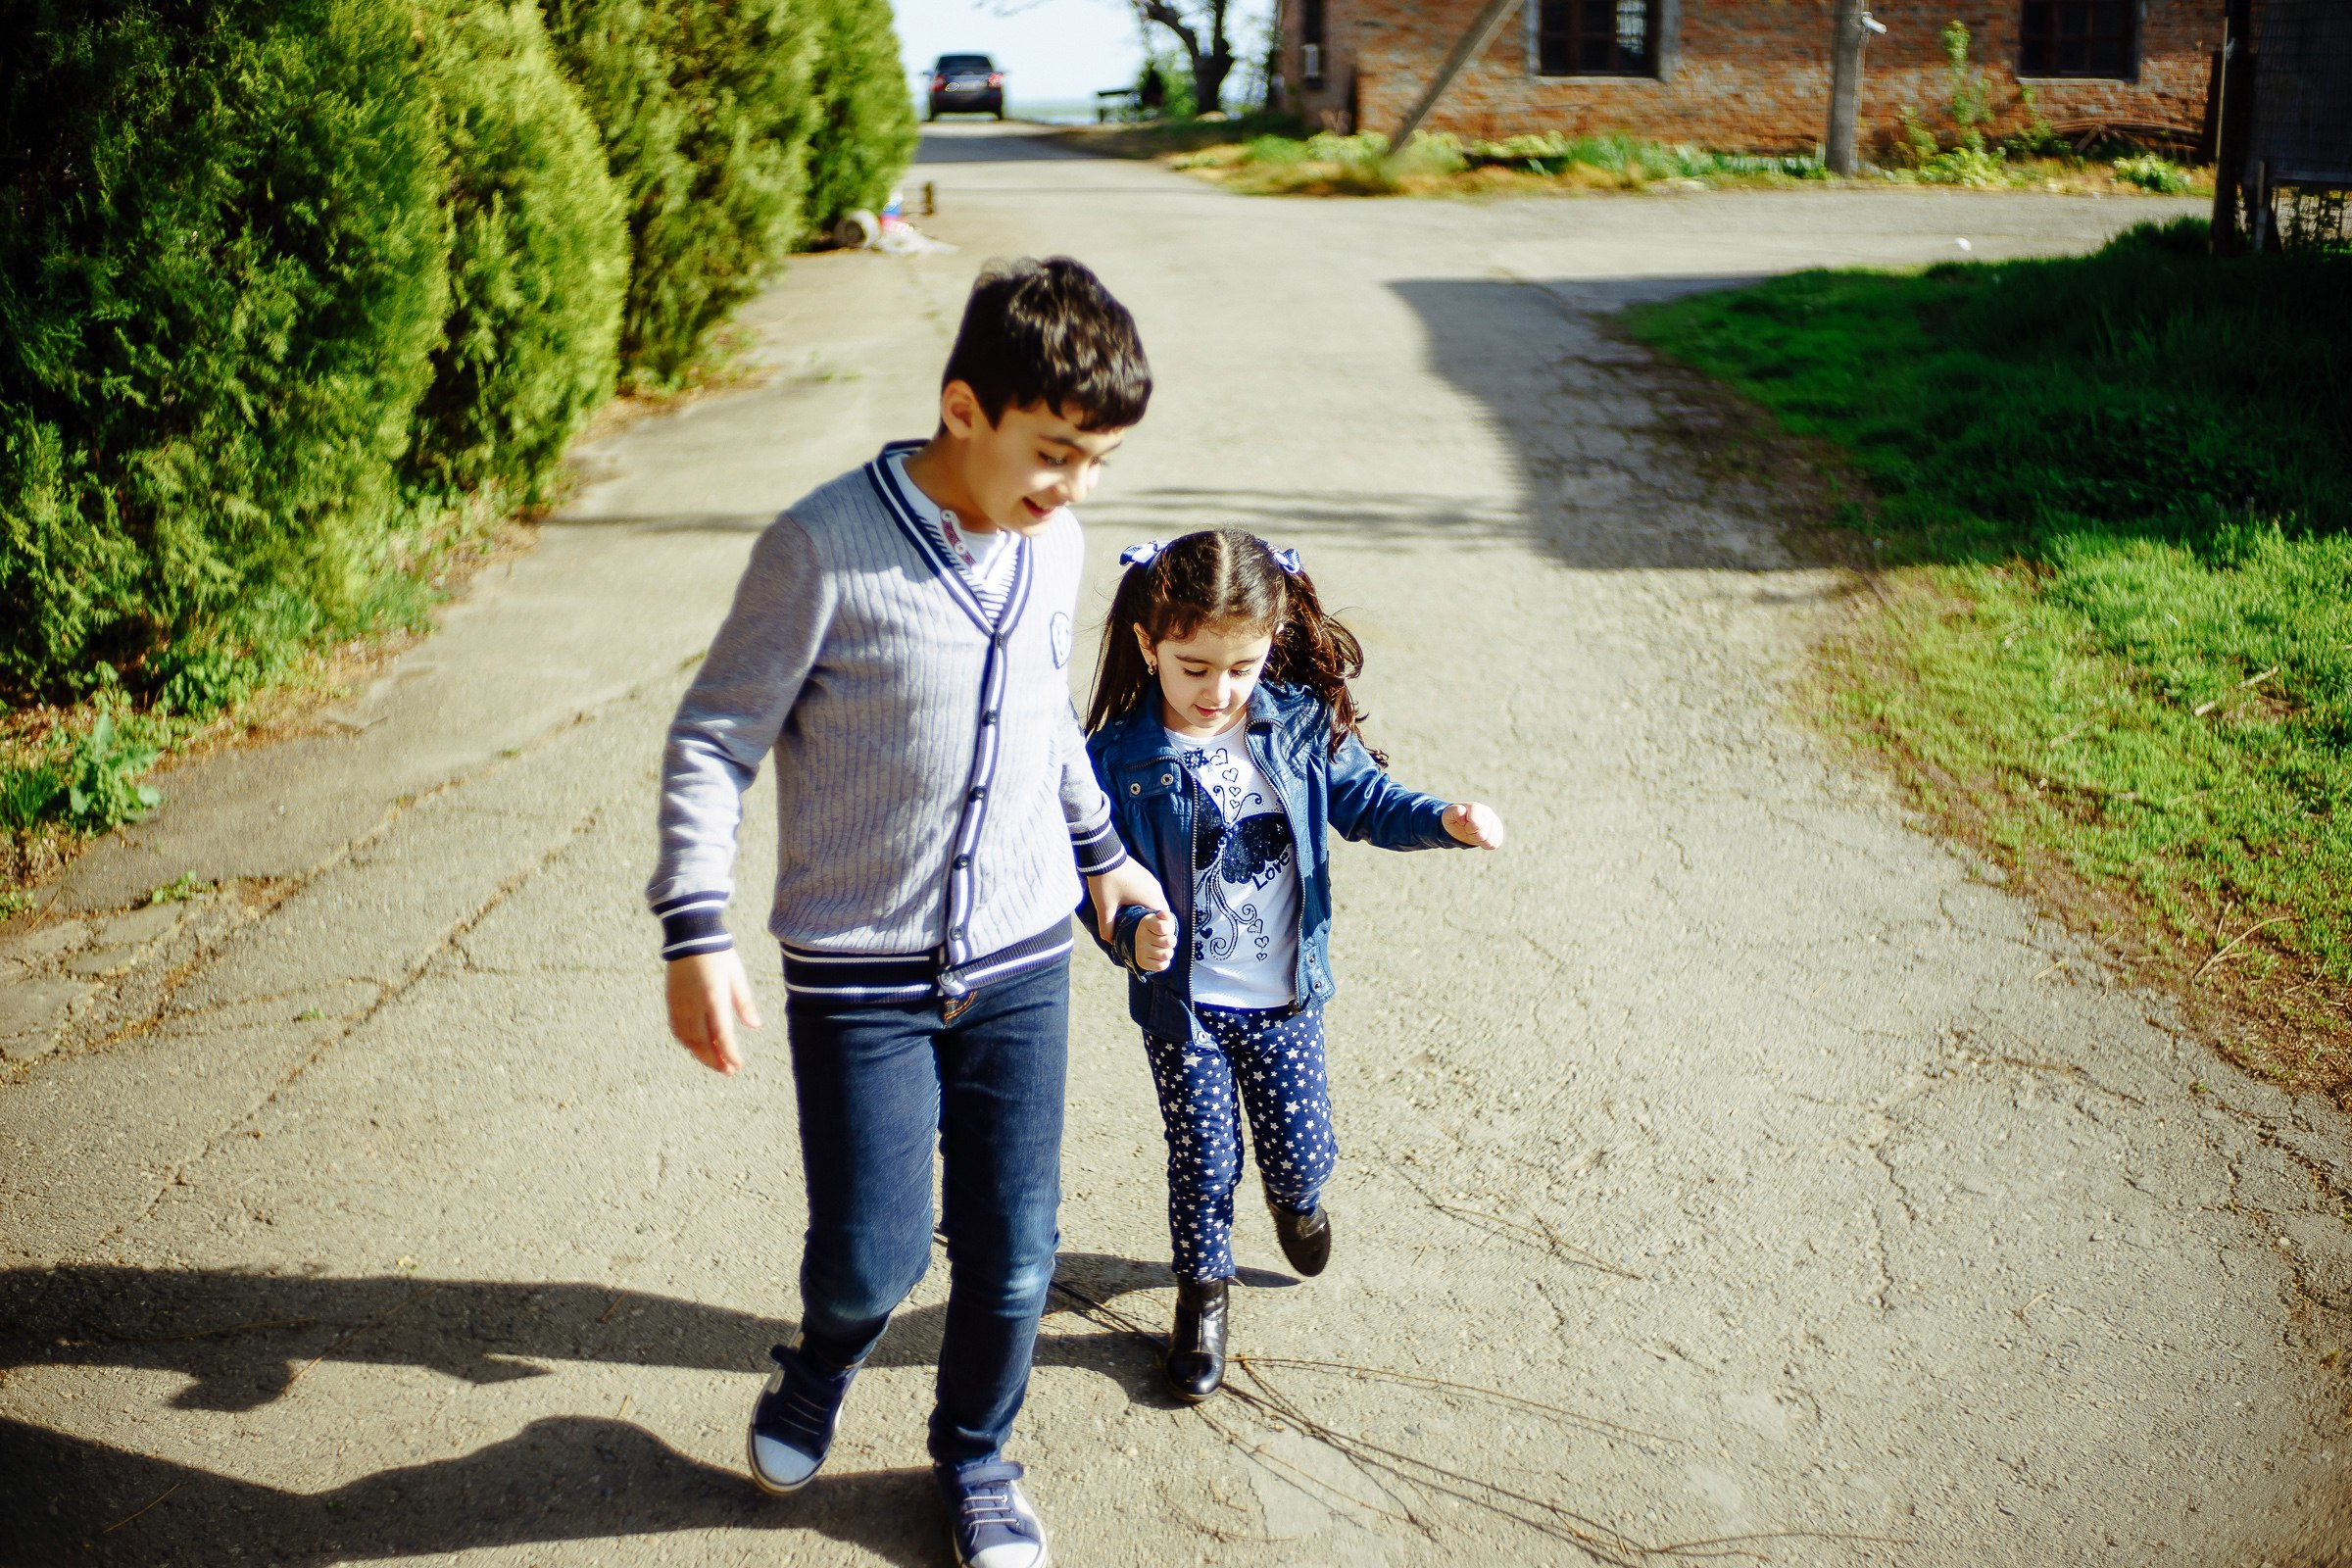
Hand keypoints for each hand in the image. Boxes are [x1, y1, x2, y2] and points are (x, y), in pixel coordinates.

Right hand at [666, 948, 761, 1074]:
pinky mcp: (672, 1002)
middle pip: (702, 1042)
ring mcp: (680, 1004)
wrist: (691, 937)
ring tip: (716, 1063)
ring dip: (701, 1054)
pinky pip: (678, 1029)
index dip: (729, 1053)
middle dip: (715, 1060)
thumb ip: (744, 1003)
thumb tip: (755, 1026)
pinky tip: (697, 1047)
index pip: (721, 1034)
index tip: (738, 1065)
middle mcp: (694, 1004)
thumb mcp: (737, 976)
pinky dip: (688, 1043)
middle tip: (729, 1071)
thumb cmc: (719, 955)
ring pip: (688, 1039)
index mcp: (713, 997)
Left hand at [1086, 858, 1167, 941]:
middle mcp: (1156, 889)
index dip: (1161, 930)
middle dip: (1154, 923)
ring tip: (1138, 922)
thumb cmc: (1106, 882)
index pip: (1165, 919)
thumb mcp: (1105, 907)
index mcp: (1151, 897)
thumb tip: (1109, 941)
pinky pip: (1151, 893)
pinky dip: (1146, 902)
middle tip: (1144, 933)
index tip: (1153, 938)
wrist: (1103, 855)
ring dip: (1150, 911)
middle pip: (1162, 911)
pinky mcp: (1146, 876)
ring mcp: (1152, 881)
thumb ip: (1107, 927)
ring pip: (1156, 901)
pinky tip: (1134, 907)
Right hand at [1132, 910, 1177, 973]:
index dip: (1170, 929)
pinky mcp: (1141, 962)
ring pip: (1166, 954)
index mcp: (1146, 922)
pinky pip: (1161, 966)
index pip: (1163, 928)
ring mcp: (1140, 949)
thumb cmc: (1159, 928)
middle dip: (1171, 941)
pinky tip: (1159, 956)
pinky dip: (1164, 962)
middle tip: (1166, 939)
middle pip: (1169, 942)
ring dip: (1168, 951)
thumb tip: (1163, 915)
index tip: (1166, 929)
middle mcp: (1140, 935)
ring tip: (1163, 948)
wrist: (1145, 939)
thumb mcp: (1164, 920)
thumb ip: (1166, 916)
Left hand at [1443, 801, 1504, 848]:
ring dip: (1479, 841)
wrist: (1461, 825)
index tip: (1465, 826)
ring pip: (1490, 840)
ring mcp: (1495, 821)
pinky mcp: (1498, 831)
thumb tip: (1461, 811)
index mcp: (1475, 807)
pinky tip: (1481, 839)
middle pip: (1483, 834)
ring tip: (1474, 834)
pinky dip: (1486, 845)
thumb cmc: (1454, 820)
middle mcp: (1487, 812)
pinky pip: (1495, 844)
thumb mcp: (1449, 815)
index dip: (1470, 829)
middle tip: (1468, 831)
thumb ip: (1454, 811)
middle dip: (1473, 836)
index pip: (1477, 824)